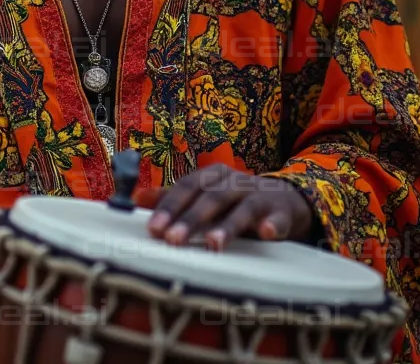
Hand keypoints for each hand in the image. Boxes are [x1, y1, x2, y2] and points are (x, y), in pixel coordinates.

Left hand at [141, 164, 314, 250]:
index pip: (187, 187)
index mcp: (212, 176)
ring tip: (214, 245)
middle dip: (191, 219)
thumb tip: (135, 198)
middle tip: (172, 240)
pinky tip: (267, 234)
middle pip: (211, 198)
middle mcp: (234, 181)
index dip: (170, 206)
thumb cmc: (234, 201)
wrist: (284, 200)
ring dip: (228, 226)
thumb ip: (173, 198)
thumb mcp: (204, 195)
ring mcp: (259, 196)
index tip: (153, 229)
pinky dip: (273, 224)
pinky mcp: (282, 212)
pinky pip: (278, 218)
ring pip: (243, 209)